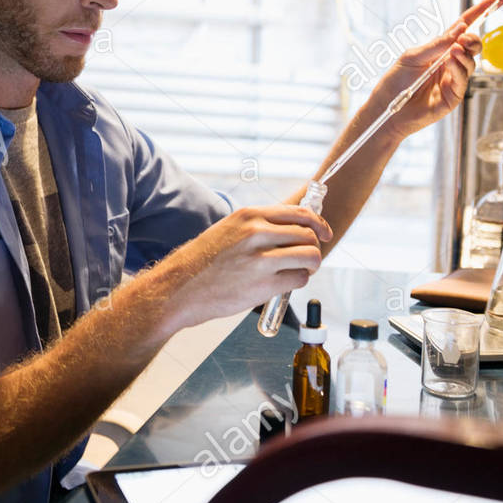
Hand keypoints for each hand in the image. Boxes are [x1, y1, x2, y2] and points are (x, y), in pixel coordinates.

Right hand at [155, 205, 332, 332]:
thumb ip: (256, 227)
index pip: (298, 212)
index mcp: (248, 216)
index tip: (324, 232)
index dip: (318, 223)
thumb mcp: (227, 230)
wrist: (178, 289)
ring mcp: (260, 259)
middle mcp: (256, 233)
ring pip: (310, 256)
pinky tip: (284, 284)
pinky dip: (298, 282)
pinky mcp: (263, 285)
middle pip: (308, 235)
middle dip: (314, 247)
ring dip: (310, 266)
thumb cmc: (200, 263)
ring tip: (299, 272)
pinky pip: (298, 279)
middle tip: (309, 258)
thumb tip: (287, 229)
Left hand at [377, 0, 502, 140]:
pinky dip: (460, 68)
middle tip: (463, 39)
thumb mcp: (412, 56)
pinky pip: (464, 79)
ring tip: (454, 51)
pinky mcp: (454, 95)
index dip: (483, 11)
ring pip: (471, 61)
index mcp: (440, 48)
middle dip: (473, 38)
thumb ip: (436, 44)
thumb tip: (460, 29)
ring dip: (465, 53)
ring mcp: (454, 78)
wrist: (387, 109)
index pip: (465, 26)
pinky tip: (451, 61)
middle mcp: (451, 61)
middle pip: (473, 45)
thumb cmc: (396, 82)